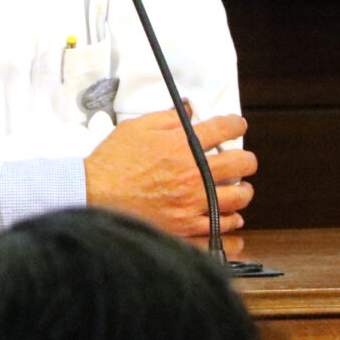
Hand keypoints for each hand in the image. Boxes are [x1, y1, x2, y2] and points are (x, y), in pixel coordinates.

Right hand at [85, 108, 254, 241]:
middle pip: (241, 163)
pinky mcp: (185, 227)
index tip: (236, 126)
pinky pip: (221, 229)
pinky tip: (231, 219)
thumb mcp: (137, 127)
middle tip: (243, 160)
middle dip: (246, 159)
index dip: (235, 124)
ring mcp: (191, 203)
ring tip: (240, 190)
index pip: (224, 129)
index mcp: (182, 146)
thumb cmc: (111, 163)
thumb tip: (188, 110)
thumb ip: (168, 117)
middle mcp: (192, 174)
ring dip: (243, 191)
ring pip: (238, 198)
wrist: (93, 195)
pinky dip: (231, 224)